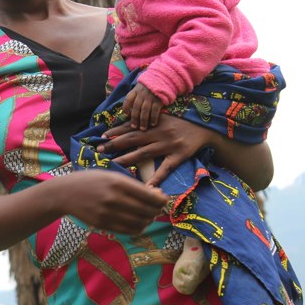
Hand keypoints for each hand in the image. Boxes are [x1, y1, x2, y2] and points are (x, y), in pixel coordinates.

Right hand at [59, 170, 167, 234]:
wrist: (65, 193)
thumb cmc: (90, 181)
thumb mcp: (110, 175)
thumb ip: (132, 185)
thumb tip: (157, 194)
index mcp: (117, 182)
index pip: (148, 196)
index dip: (161, 200)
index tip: (164, 199)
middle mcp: (113, 198)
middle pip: (146, 210)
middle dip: (156, 210)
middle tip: (157, 208)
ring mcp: (108, 213)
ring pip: (139, 222)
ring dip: (149, 220)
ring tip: (149, 216)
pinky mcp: (103, 224)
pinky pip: (128, 230)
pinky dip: (139, 228)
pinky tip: (139, 223)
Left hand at [96, 117, 215, 186]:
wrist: (204, 128)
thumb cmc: (180, 122)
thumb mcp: (163, 117)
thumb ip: (147, 122)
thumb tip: (126, 127)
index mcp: (153, 123)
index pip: (130, 127)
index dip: (115, 132)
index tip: (101, 137)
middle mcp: (159, 133)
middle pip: (132, 139)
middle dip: (114, 144)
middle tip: (99, 150)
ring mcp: (168, 145)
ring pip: (144, 154)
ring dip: (127, 160)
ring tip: (113, 165)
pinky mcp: (179, 156)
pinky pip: (165, 168)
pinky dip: (156, 178)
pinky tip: (145, 187)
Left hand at [122, 83, 162, 130]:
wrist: (163, 79)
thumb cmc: (149, 86)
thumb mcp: (140, 88)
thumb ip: (135, 96)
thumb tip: (128, 109)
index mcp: (136, 90)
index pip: (128, 99)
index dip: (125, 108)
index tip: (126, 116)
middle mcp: (142, 94)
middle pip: (136, 107)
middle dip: (134, 118)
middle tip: (134, 127)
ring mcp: (150, 97)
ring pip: (144, 110)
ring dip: (143, 120)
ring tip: (143, 128)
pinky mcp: (159, 100)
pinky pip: (155, 110)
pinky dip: (153, 118)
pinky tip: (152, 124)